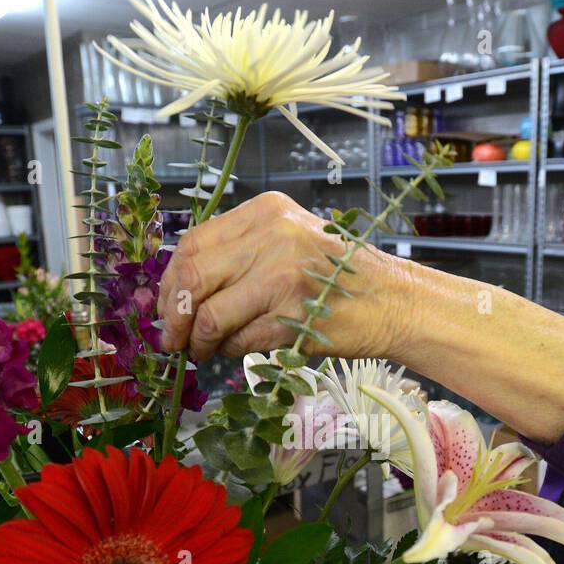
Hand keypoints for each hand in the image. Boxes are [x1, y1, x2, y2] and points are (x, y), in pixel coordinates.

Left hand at [155, 191, 414, 361]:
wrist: (395, 302)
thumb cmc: (340, 277)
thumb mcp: (289, 242)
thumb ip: (241, 253)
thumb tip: (180, 290)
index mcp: (267, 212)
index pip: (194, 242)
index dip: (171, 280)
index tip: (168, 306)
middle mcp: (273, 236)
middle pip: (193, 275)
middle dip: (174, 314)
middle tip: (173, 338)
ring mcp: (283, 276)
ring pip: (210, 314)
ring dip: (199, 341)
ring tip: (203, 350)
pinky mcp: (293, 316)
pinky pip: (240, 339)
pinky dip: (231, 351)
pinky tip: (238, 350)